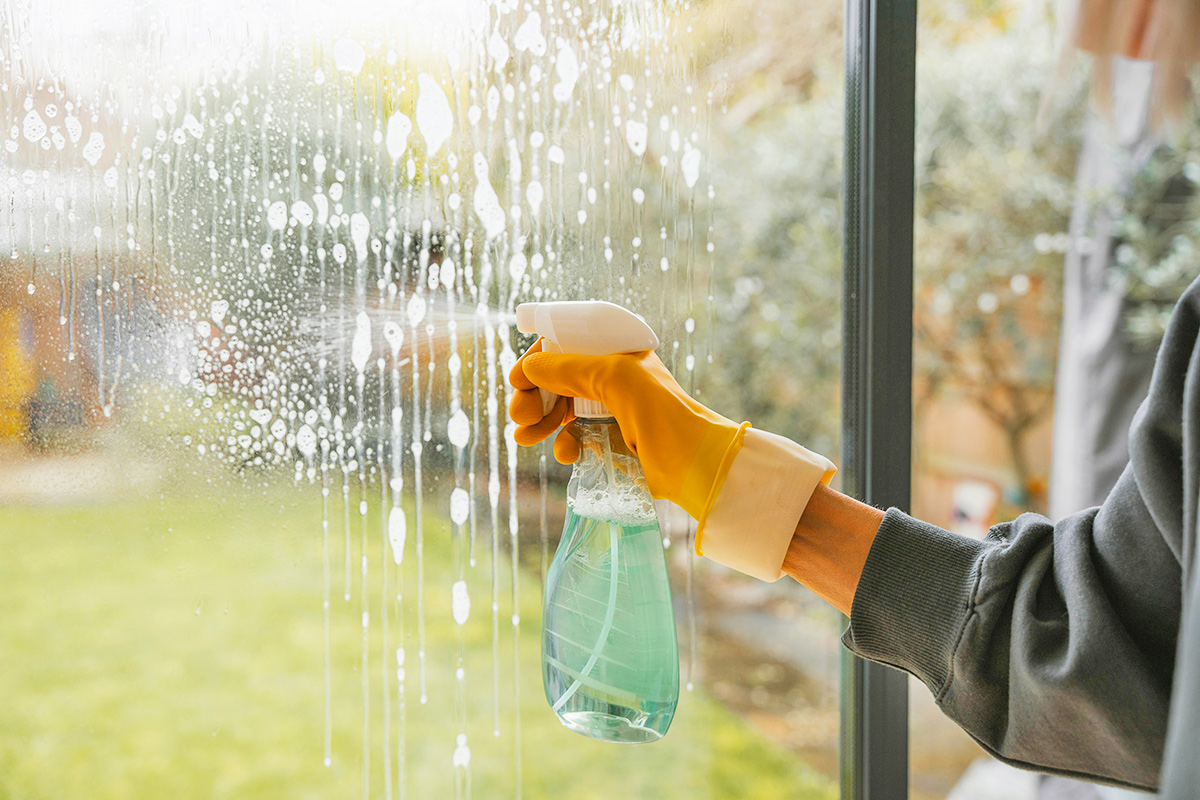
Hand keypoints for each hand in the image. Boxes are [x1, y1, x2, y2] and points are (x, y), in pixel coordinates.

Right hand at [507, 338, 743, 521]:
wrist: (693, 463)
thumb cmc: (661, 412)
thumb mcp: (612, 377)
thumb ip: (568, 368)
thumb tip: (529, 368)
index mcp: (617, 353)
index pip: (567, 346)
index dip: (539, 361)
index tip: (517, 381)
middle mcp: (613, 378)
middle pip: (558, 380)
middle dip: (535, 396)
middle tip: (521, 415)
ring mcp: (612, 411)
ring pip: (563, 411)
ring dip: (540, 422)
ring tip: (525, 437)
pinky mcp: (612, 442)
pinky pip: (576, 438)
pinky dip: (565, 445)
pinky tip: (567, 453)